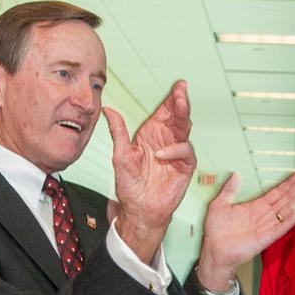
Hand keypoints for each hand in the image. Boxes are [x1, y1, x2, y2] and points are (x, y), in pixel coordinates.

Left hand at [104, 80, 194, 262]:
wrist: (139, 209)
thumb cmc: (130, 184)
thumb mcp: (120, 155)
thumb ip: (118, 131)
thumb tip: (108, 110)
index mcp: (152, 134)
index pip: (165, 111)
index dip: (172, 98)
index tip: (178, 85)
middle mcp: (166, 140)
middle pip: (178, 117)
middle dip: (181, 102)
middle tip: (182, 91)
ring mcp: (176, 153)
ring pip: (185, 129)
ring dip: (184, 116)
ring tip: (181, 105)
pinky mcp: (184, 167)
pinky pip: (185, 152)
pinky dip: (176, 150)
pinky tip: (163, 152)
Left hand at [195, 171, 294, 292]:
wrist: (213, 250)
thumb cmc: (216, 231)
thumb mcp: (219, 204)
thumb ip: (229, 190)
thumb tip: (236, 175)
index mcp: (255, 207)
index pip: (275, 193)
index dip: (287, 184)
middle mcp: (263, 216)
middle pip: (284, 200)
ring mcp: (266, 227)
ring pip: (285, 211)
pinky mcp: (265, 238)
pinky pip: (280, 228)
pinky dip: (289, 221)